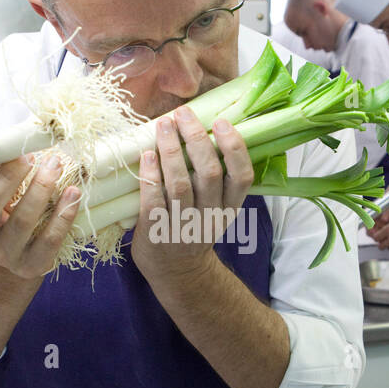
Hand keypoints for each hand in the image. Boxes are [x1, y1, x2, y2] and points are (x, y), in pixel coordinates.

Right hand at [0, 125, 80, 278]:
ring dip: (39, 190)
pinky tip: (73, 193)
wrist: (14, 256)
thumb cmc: (2, 209)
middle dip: (6, 178)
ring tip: (55, 164)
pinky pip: (48, 241)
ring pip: (20, 223)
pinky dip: (63, 216)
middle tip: (28, 156)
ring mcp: (4, 253)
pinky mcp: (31, 264)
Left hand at [131, 106, 254, 287]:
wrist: (178, 273)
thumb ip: (215, 179)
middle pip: (209, 173)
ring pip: (181, 184)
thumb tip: (201, 128)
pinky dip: (151, 175)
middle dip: (197, 139)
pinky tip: (146, 155)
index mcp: (229, 208)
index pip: (242, 176)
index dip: (234, 148)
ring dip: (171, 150)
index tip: (222, 122)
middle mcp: (210, 217)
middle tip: (183, 114)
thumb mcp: (216, 209)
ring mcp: (184, 227)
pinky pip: (154, 200)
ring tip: (163, 125)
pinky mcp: (157, 232)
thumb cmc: (194, 228)